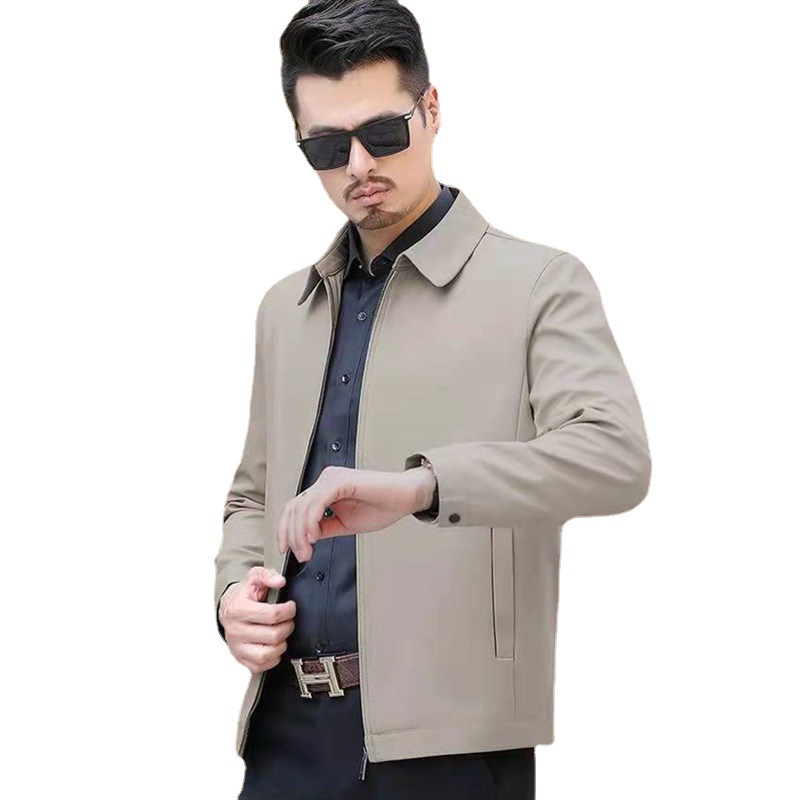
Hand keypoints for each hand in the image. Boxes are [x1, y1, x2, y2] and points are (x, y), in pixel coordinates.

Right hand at [218, 566, 296, 673]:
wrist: (229, 607)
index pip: (272, 615)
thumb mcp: (254, 577)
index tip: (290, 607)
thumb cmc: (243, 595)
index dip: (288, 610)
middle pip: (273, 635)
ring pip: (267, 654)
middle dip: (288, 626)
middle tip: (289, 620)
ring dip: (281, 644)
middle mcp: (235, 630)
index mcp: (238, 609)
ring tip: (282, 633)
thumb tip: (279, 581)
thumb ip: (267, 575)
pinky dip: (272, 658)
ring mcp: (237, 647)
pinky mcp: (240, 658)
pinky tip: (274, 645)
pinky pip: (260, 666)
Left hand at [277, 465, 435, 563]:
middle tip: (300, 555)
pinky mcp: (341, 481)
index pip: (296, 507)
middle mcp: (326, 480)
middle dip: (292, 534)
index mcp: (325, 488)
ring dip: (300, 532)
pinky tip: (313, 536)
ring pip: (303, 505)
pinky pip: (318, 502)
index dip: (286, 529)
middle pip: (294, 507)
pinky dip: (311, 521)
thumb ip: (325, 527)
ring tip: (307, 551)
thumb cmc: (382, 506)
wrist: (406, 497)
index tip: (287, 549)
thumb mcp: (345, 523)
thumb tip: (306, 538)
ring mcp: (332, 478)